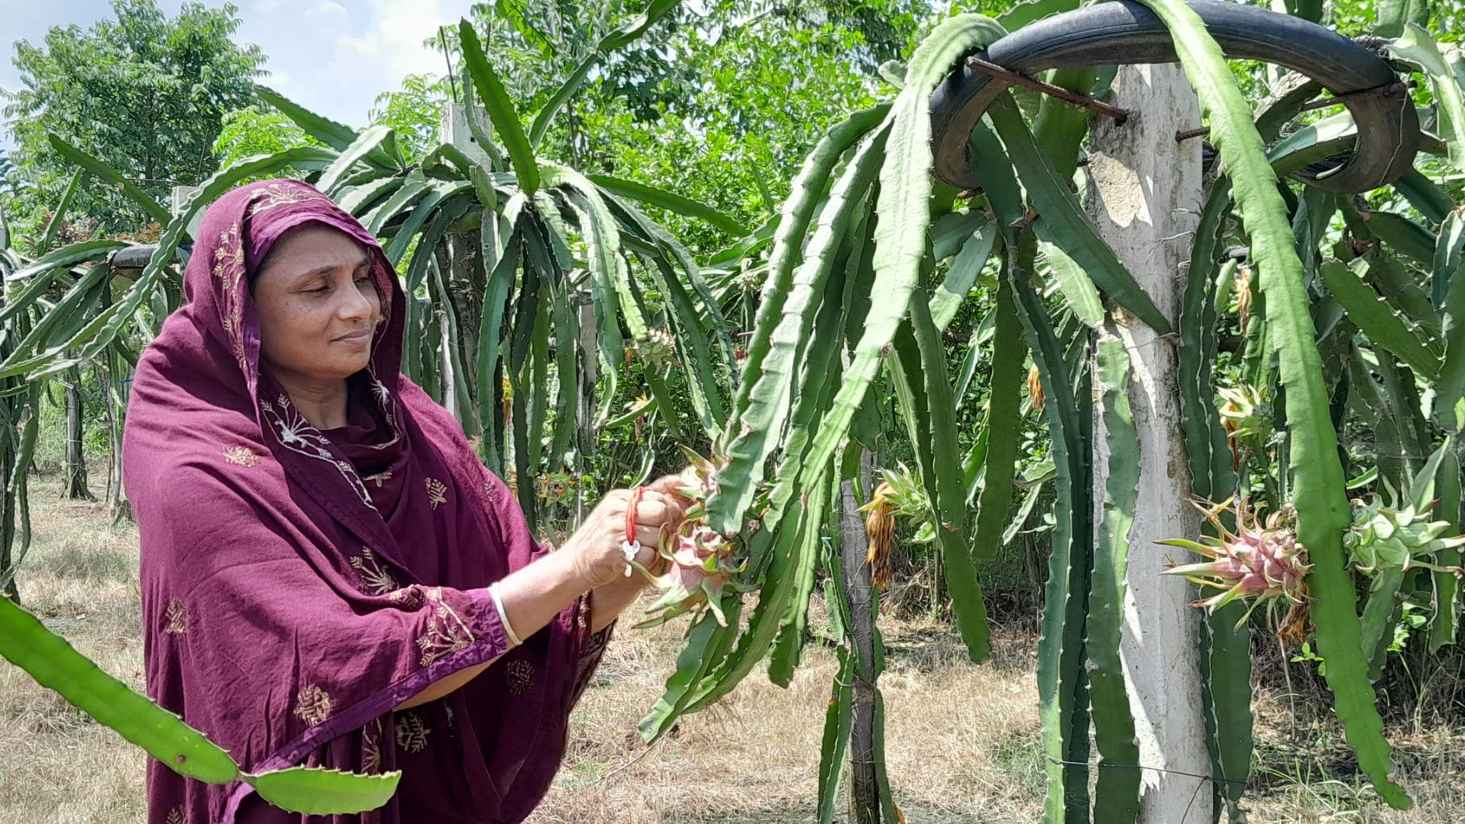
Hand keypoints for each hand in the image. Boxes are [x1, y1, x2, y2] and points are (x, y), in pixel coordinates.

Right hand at [563, 477, 687, 589]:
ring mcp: (615, 530)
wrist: (574, 562)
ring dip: (656, 547)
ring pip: (658, 535)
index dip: (670, 510)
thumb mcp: (617, 512)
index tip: (668, 521)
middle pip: (661, 511)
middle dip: (666, 526)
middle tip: (658, 537)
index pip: (659, 496)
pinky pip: (650, 555)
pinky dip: (648, 560)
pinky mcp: (616, 552)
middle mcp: (617, 510)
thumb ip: (644, 501)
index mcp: (619, 497)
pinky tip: (635, 559)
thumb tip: (679, 482)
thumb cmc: (601, 537)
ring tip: (641, 549)